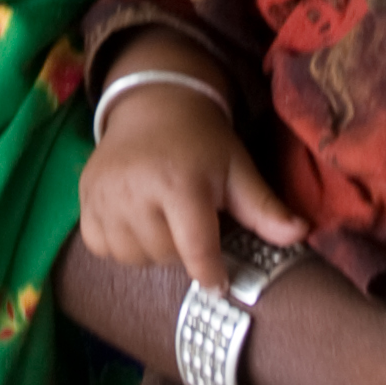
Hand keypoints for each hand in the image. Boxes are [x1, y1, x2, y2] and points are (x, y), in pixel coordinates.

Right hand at [80, 75, 304, 290]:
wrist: (154, 102)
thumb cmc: (202, 141)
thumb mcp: (236, 168)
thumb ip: (264, 208)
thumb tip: (301, 235)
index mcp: (179, 182)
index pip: (195, 249)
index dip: (211, 273)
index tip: (220, 282)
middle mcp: (136, 189)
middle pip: (164, 256)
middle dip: (183, 250)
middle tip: (190, 224)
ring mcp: (105, 194)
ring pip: (131, 257)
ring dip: (151, 250)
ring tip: (164, 221)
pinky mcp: (84, 197)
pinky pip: (100, 247)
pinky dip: (119, 244)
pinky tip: (135, 221)